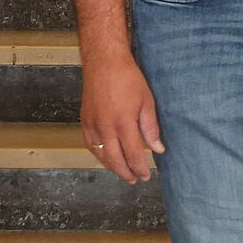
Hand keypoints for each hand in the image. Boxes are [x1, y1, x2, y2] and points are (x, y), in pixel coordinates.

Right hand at [81, 56, 163, 183]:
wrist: (104, 62)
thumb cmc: (128, 78)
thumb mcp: (146, 102)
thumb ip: (151, 128)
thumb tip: (158, 149)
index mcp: (123, 123)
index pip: (133, 155)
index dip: (139, 168)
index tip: (146, 175)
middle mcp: (105, 128)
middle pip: (115, 160)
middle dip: (126, 173)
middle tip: (134, 180)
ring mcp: (93, 125)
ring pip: (101, 156)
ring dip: (112, 167)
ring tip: (122, 173)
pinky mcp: (84, 121)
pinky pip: (90, 145)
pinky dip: (99, 156)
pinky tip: (106, 158)